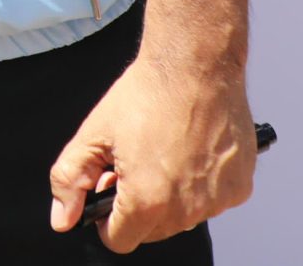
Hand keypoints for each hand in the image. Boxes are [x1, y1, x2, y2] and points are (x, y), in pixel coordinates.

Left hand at [47, 54, 256, 253]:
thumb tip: (62, 218)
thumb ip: (69, 181)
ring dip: (171, 197)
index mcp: (146, 202)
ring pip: (184, 216)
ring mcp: (218, 200)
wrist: (196, 63)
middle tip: (134, 164)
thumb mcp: (93, 133)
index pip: (119, 240)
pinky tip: (192, 151)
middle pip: (152, 231)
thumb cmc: (148, 93)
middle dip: (138, 205)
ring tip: (163, 152)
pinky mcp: (240, 186)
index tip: (110, 193)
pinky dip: (202, 184)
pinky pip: (213, 200)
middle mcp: (186, 209)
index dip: (107, 219)